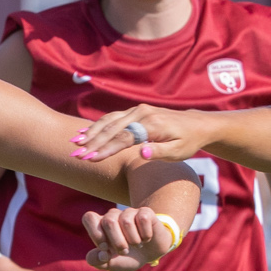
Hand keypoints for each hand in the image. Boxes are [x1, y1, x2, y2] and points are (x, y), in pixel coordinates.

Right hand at [71, 105, 214, 163]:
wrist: (195, 124)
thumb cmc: (187, 142)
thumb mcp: (178, 152)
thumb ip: (159, 153)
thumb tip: (141, 153)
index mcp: (152, 124)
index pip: (124, 138)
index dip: (106, 149)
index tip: (90, 159)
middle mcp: (142, 113)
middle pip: (112, 129)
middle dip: (92, 142)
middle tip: (75, 155)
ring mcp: (137, 110)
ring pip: (109, 121)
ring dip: (91, 133)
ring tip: (75, 144)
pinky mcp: (134, 111)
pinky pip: (112, 118)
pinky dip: (97, 125)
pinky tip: (84, 133)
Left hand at [83, 205, 174, 270]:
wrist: (150, 255)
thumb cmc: (127, 257)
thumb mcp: (111, 264)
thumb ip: (98, 261)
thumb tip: (102, 254)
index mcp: (100, 226)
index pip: (89, 218)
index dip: (96, 233)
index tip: (104, 248)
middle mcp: (113, 216)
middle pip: (109, 221)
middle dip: (118, 242)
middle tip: (125, 251)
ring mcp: (129, 212)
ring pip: (126, 222)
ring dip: (133, 240)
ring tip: (137, 245)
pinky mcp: (145, 212)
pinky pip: (143, 219)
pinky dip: (145, 235)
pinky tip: (146, 239)